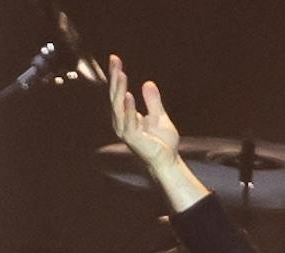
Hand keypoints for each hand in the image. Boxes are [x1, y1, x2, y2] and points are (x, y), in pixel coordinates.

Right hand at [106, 55, 207, 212]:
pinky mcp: (132, 138)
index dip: (116, 76)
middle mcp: (121, 122)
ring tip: (121, 74)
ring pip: (119, 106)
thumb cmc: (162, 142)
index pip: (118, 92)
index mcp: (126, 115)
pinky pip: (129, 120)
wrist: (168, 161)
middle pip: (115, 96)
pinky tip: (129, 95)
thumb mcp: (160, 116)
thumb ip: (153, 101)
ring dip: (120, 89)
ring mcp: (125, 130)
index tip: (116, 59)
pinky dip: (129, 108)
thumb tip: (148, 83)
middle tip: (115, 61)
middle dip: (115, 78)